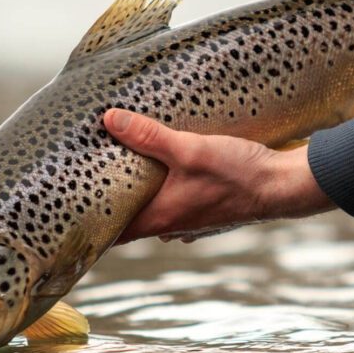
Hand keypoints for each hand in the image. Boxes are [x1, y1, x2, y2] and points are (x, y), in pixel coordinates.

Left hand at [103, 109, 332, 243]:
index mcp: (160, 218)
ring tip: (126, 168)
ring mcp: (192, 221)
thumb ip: (149, 136)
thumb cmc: (238, 174)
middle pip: (130, 219)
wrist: (284, 186)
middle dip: (113, 201)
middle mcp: (172, 226)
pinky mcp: (208, 209)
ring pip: (154, 211)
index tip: (69, 209)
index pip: (112, 232)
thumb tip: (109, 120)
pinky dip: (166, 191)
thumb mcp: (190, 149)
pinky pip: (177, 204)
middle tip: (92, 176)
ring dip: (141, 195)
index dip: (90, 222)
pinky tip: (169, 169)